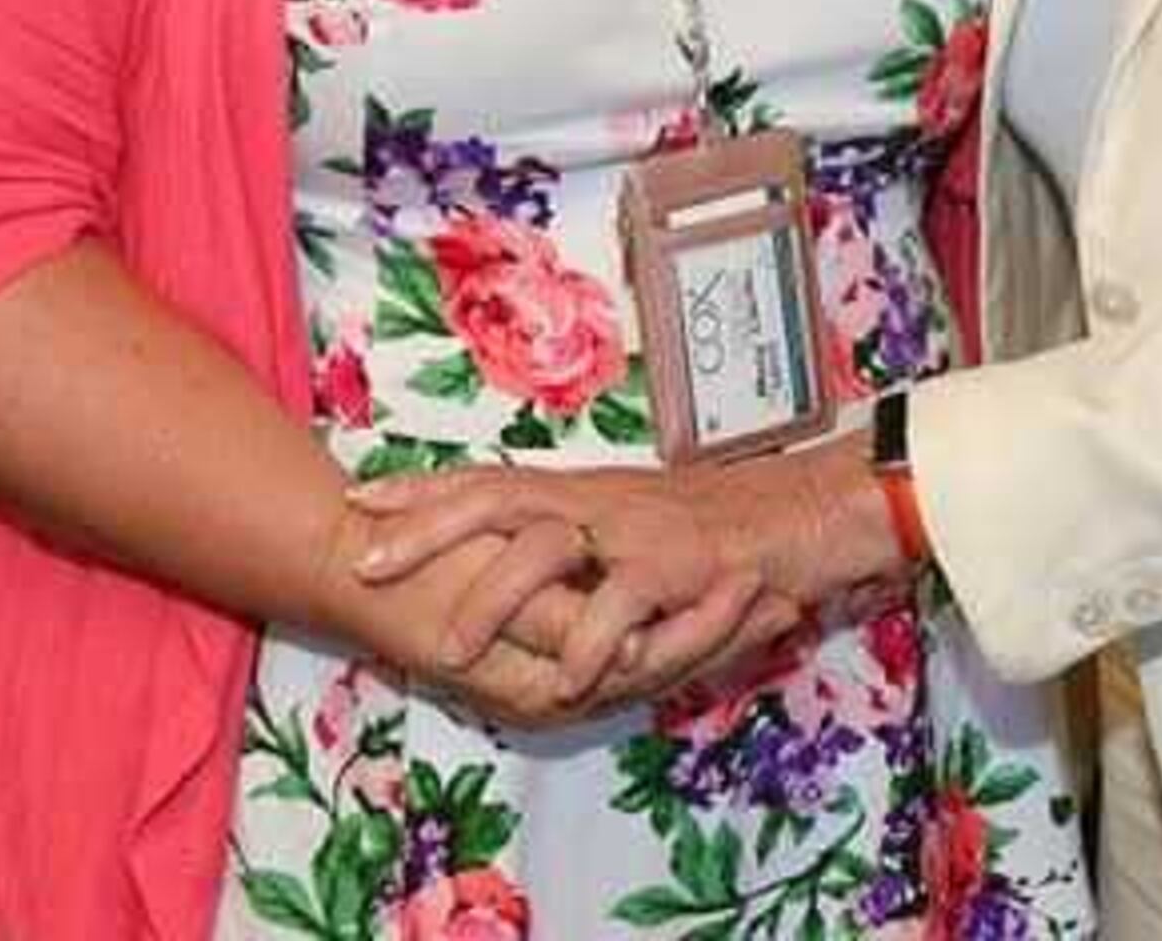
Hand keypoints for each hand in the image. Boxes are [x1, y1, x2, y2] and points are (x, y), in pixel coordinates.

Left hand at [348, 440, 897, 698]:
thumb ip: (573, 538)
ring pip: (548, 549)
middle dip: (427, 528)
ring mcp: (634, 531)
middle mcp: (595, 501)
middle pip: (497, 498)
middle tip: (367, 561)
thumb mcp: (626, 522)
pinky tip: (563, 679)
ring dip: (495, 599)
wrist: (800, 514)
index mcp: (578, 492)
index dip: (425, 490)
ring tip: (449, 649)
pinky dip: (592, 641)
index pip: (489, 480)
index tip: (361, 500)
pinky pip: (624, 605)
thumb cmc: (709, 526)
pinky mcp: (679, 568)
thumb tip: (505, 557)